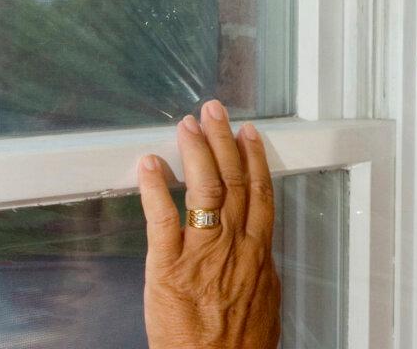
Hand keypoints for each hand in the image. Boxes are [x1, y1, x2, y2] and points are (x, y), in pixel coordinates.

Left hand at [138, 100, 280, 348]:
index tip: (248, 134)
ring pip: (205, 189)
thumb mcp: (266, 303)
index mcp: (258, 253)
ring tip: (187, 125)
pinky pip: (161, 219)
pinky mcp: (168, 268)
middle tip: (213, 112)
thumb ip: (262, 271)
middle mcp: (233, 246)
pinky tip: (150, 165)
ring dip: (196, 152)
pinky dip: (156, 188)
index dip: (254, 158)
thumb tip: (262, 253)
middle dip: (223, 140)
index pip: (261, 192)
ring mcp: (201, 254)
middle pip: (234, 180)